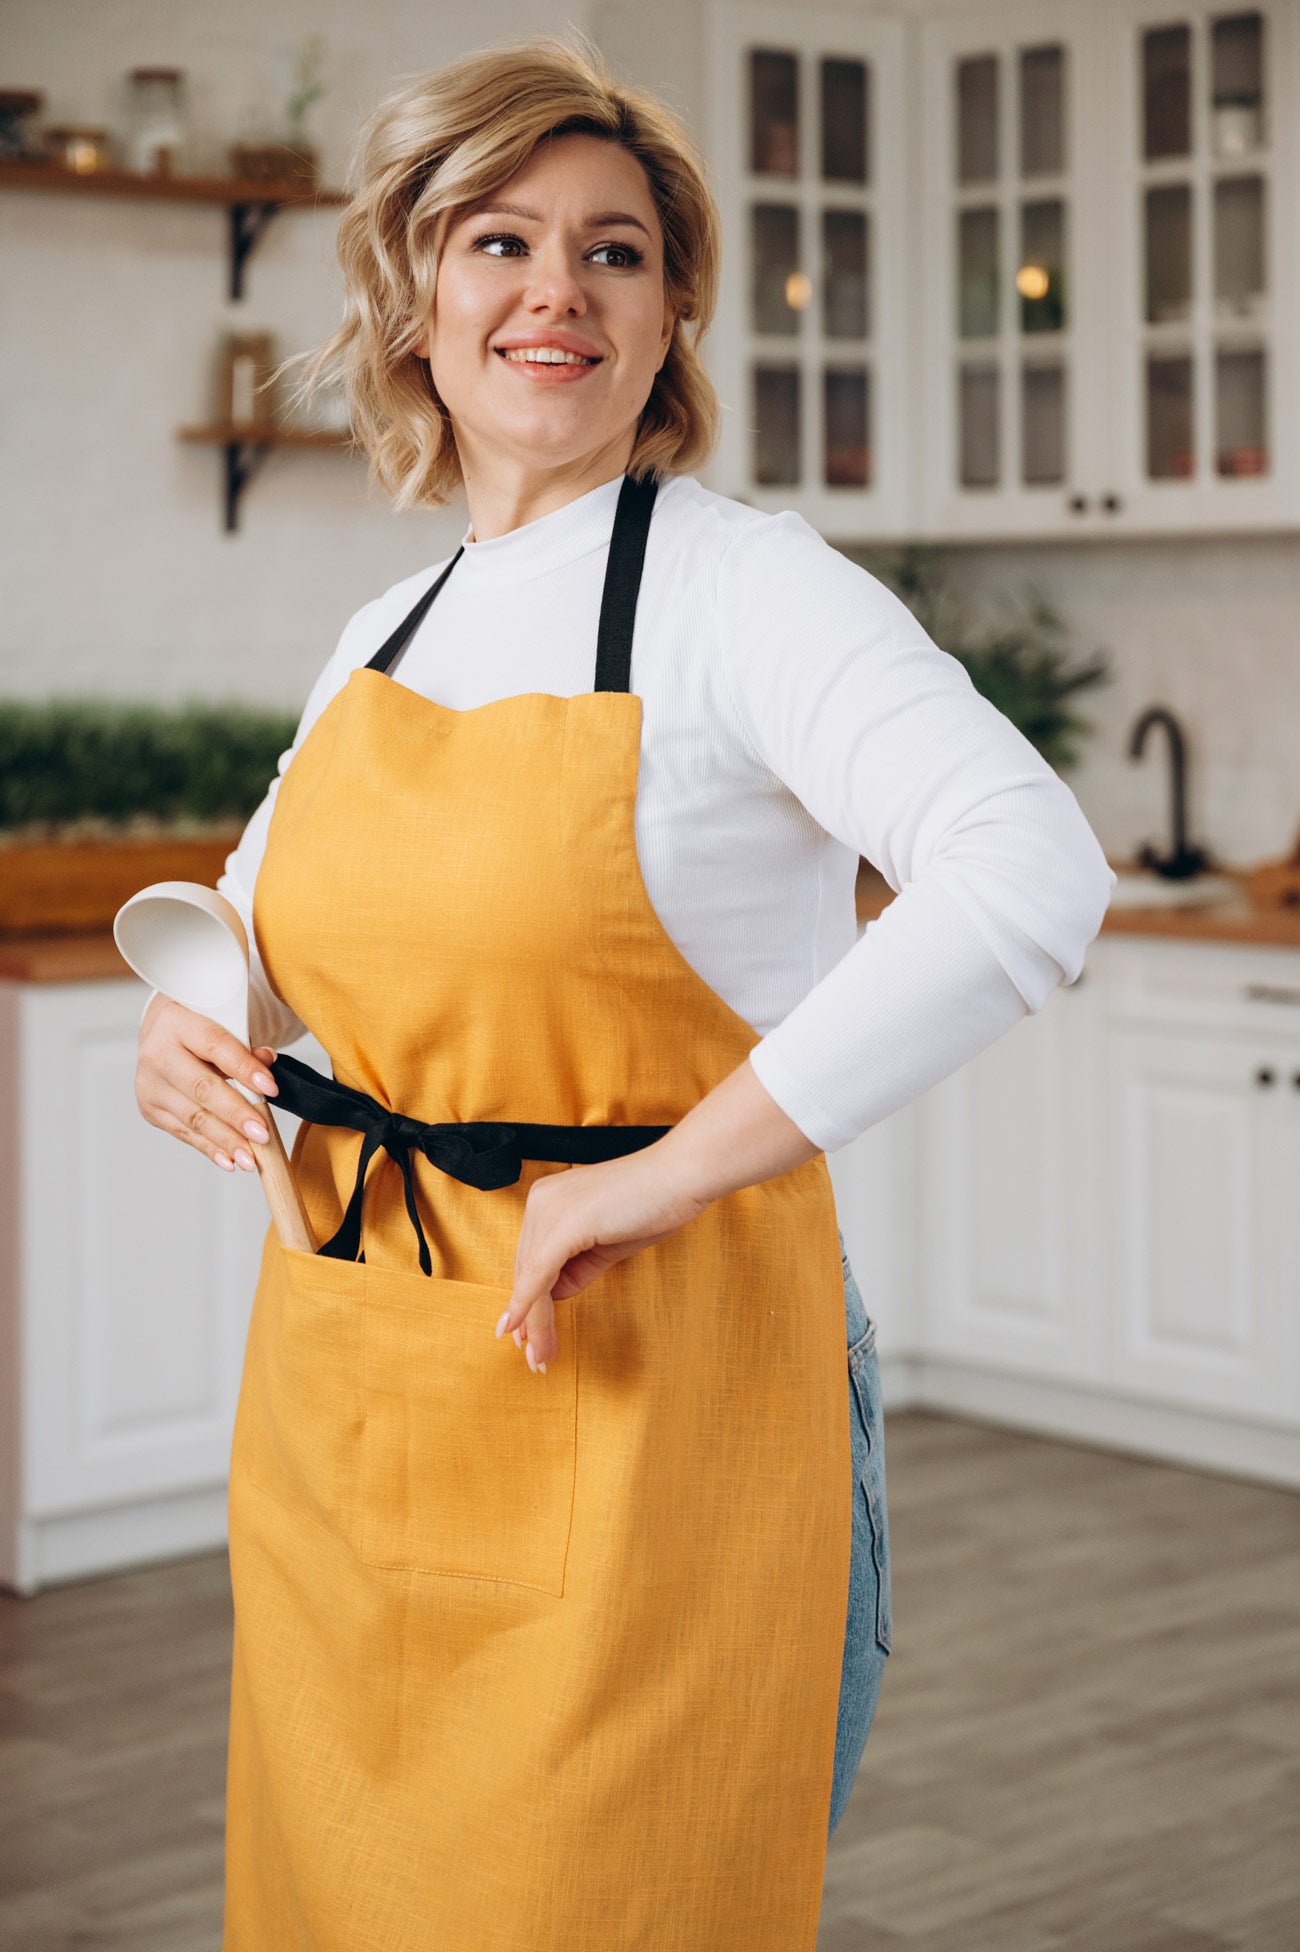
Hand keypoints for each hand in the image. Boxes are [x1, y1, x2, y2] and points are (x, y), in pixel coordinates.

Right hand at [136, 990, 279, 1173]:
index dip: (244, 1068)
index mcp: (176, 1020)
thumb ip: (247, 1043)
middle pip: (202, 1088)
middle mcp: (156, 1053)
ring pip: (193, 1116)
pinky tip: (229, 1160)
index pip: (215, 1045)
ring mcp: (150, 1084)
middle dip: (235, 1114)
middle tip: (262, 1134)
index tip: (271, 1089)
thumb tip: (267, 1061)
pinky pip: (185, 1132)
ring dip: (225, 1139)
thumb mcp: (224, 1021)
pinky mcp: (150, 1108)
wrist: (164, 1028)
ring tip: (250, 1158)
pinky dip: (210, 1147)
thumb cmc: (202, 1024)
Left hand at [494, 1058, 820, 1373]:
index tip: (528, 1335)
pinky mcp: (565, 1225)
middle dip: (528, 1318)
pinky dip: (528, 1305)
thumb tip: (555, 1294)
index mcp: (549, 1199)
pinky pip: (539, 1274)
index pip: (531, 1259)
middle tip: (534, 1357)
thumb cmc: (655, 1204)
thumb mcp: (609, 1243)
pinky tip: (519, 1330)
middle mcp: (541, 1201)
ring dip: (533, 1323)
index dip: (527, 1299)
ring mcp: (550, 1210)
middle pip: (526, 1271)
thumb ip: (579, 1267)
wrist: (682, 1177)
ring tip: (539, 1358)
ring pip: (531, 1278)